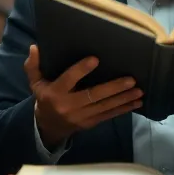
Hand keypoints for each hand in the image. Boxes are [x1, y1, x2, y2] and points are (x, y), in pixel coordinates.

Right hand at [24, 45, 142, 146]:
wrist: (47, 127)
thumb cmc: (44, 98)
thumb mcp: (35, 83)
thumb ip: (33, 65)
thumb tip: (35, 47)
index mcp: (55, 93)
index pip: (69, 79)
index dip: (81, 70)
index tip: (96, 59)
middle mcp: (68, 105)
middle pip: (93, 95)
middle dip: (114, 88)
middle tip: (131, 79)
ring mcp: (81, 116)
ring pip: (105, 107)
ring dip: (123, 99)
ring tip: (139, 91)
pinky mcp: (90, 123)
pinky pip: (109, 116)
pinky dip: (124, 109)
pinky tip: (137, 103)